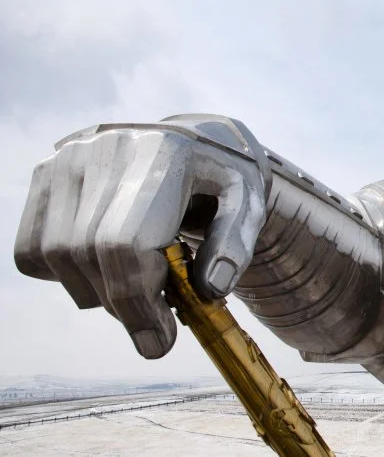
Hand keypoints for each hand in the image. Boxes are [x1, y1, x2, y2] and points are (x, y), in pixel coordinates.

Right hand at [13, 117, 268, 358]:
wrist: (196, 142)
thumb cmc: (224, 179)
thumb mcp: (250, 205)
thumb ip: (235, 245)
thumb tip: (210, 289)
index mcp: (166, 153)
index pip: (125, 242)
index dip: (138, 302)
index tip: (159, 343)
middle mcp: (107, 148)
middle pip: (88, 253)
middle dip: (123, 306)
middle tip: (154, 328)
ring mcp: (70, 158)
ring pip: (55, 255)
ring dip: (95, 293)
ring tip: (139, 287)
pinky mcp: (47, 173)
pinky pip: (33, 249)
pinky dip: (65, 275)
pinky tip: (107, 266)